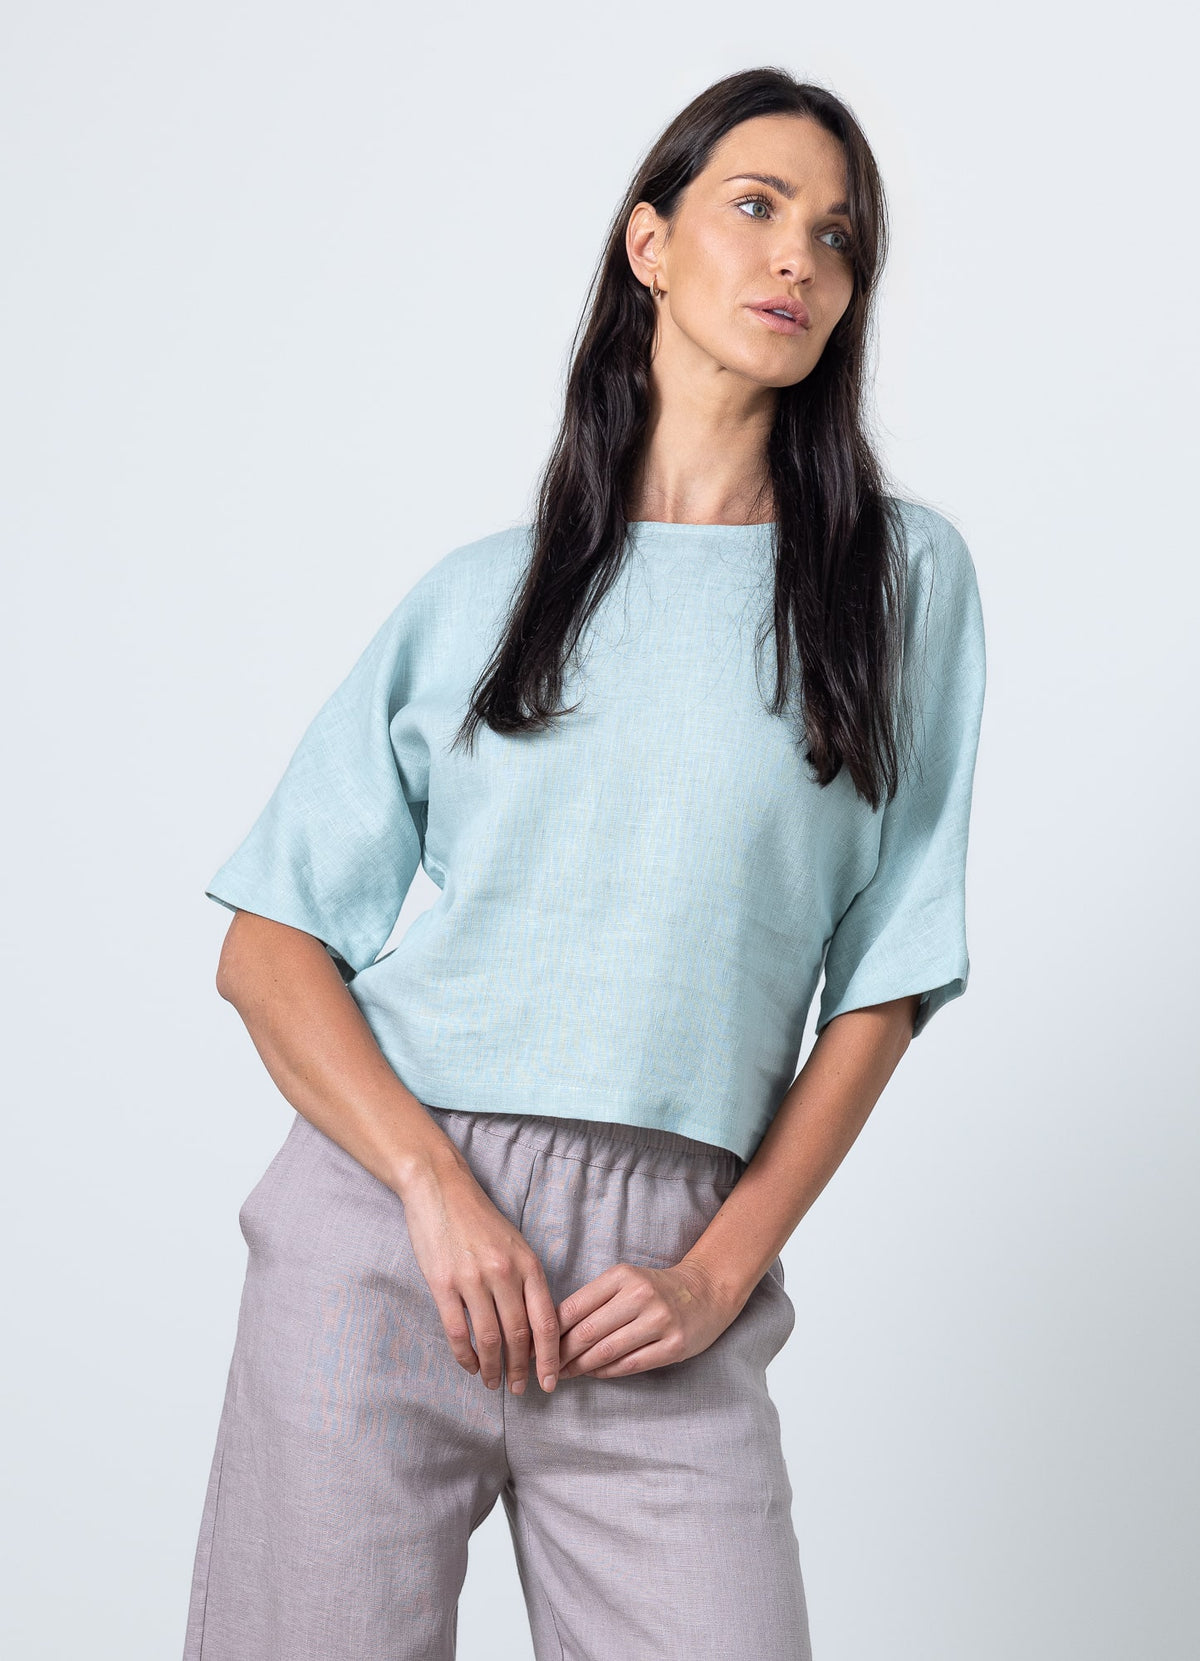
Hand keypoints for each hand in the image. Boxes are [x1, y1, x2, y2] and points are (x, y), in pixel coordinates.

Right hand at [400, 1161, 562, 1395]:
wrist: (441, 1188)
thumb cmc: (480, 1218)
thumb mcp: (515, 1244)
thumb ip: (526, 1281)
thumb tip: (534, 1328)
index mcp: (528, 1264)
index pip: (546, 1321)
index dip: (550, 1357)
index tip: (550, 1382)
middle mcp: (504, 1273)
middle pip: (519, 1336)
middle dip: (522, 1369)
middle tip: (521, 1390)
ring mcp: (472, 1279)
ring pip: (489, 1338)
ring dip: (493, 1368)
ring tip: (494, 1383)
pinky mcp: (443, 1283)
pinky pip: (457, 1330)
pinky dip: (465, 1354)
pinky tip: (469, 1365)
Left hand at [555, 1258, 737, 1379]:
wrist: (706, 1292)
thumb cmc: (656, 1289)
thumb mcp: (625, 1282)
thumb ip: (593, 1301)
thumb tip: (553, 1329)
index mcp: (621, 1276)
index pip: (575, 1307)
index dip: (550, 1331)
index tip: (534, 1346)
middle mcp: (640, 1296)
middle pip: (586, 1332)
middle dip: (559, 1355)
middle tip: (544, 1369)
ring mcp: (659, 1321)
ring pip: (606, 1352)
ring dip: (579, 1368)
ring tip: (563, 1375)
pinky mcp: (673, 1345)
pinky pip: (630, 1365)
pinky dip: (606, 1372)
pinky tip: (593, 1374)